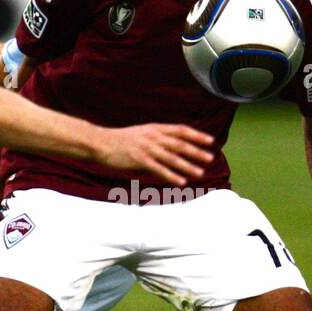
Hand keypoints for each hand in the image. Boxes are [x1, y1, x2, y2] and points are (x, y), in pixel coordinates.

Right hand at [95, 124, 213, 185]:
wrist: (101, 143)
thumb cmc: (121, 140)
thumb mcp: (142, 132)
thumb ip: (157, 136)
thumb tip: (172, 142)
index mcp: (155, 128)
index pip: (181, 130)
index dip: (196, 135)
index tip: (210, 141)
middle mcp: (153, 137)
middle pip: (179, 144)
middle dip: (196, 151)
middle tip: (210, 157)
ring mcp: (147, 148)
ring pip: (172, 158)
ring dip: (187, 166)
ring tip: (200, 173)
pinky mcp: (139, 160)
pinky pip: (159, 169)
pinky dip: (171, 176)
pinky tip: (181, 182)